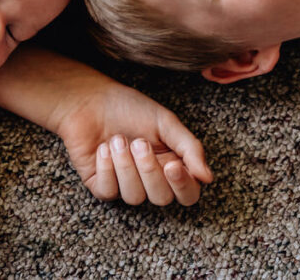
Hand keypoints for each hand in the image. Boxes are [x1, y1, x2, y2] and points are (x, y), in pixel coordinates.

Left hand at [58, 79, 212, 205]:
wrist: (91, 101)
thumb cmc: (130, 108)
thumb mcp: (166, 123)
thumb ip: (189, 149)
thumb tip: (208, 178)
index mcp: (172, 165)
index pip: (188, 193)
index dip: (183, 185)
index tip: (172, 165)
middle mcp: (151, 179)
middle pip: (162, 198)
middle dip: (149, 171)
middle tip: (139, 142)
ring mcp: (126, 185)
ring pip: (134, 196)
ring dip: (125, 166)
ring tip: (117, 139)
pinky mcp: (102, 186)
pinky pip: (109, 192)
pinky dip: (106, 169)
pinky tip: (102, 148)